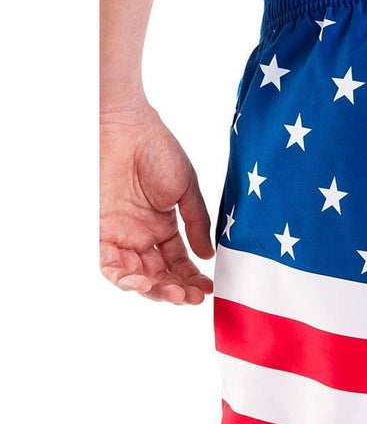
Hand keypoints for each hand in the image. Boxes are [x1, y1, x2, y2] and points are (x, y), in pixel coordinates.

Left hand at [100, 105, 214, 304]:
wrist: (127, 126)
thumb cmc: (158, 150)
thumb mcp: (187, 190)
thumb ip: (197, 224)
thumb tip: (208, 257)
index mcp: (162, 228)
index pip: (177, 264)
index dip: (193, 280)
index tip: (209, 289)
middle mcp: (140, 236)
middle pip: (158, 276)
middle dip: (176, 290)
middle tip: (193, 297)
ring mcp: (120, 235)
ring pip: (136, 277)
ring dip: (155, 290)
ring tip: (175, 294)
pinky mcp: (100, 232)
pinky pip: (110, 266)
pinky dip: (125, 280)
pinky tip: (144, 284)